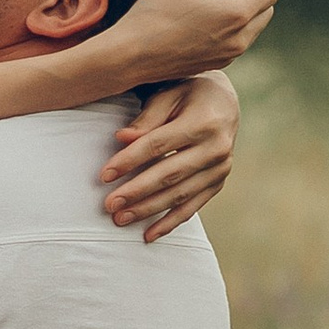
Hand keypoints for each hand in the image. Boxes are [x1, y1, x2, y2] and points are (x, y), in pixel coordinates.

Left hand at [99, 71, 238, 240]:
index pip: (158, 144)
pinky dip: (170, 222)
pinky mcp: (217, 183)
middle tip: (109, 204)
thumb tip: (121, 138)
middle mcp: (216, 148)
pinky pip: (192, 207)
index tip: (104, 175)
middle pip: (170, 174)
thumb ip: (146, 118)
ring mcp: (220, 168)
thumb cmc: (187, 94)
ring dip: (148, 210)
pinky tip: (148, 234)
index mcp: (203, 121)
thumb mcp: (168, 94)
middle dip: (137, 192)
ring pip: (180, 195)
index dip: (130, 160)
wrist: (224, 102)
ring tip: (120, 219)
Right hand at [111, 0, 275, 85]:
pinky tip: (199, 28)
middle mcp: (241, 39)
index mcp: (238, 14)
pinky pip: (237, 42)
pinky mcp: (219, 65)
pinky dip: (228, 32)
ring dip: (240, 15)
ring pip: (253, 28)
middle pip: (266, 10)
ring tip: (205, 11)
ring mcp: (231, 55)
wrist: (132, 55)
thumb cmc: (157, 13)